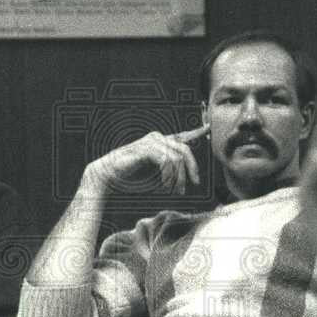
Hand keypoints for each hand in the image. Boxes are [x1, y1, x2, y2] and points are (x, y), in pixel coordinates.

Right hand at [82, 124, 208, 195]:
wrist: (108, 176)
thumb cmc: (131, 176)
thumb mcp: (156, 173)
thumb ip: (171, 169)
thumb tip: (189, 175)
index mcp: (160, 142)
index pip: (182, 136)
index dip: (197, 132)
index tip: (208, 127)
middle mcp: (157, 138)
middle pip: (184, 151)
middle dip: (192, 169)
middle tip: (194, 184)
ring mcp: (151, 141)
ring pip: (177, 158)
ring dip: (177, 178)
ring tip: (172, 190)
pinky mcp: (146, 148)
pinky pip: (166, 161)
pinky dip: (168, 175)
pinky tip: (163, 184)